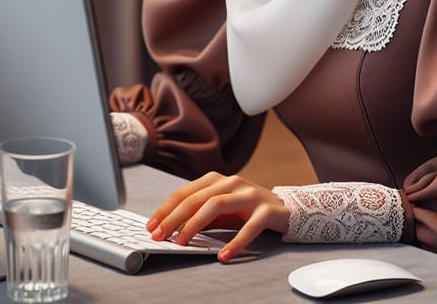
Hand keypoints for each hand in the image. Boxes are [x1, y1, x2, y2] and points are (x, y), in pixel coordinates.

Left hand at [146, 171, 289, 261]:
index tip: (151, 226)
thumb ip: (199, 215)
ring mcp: (250, 194)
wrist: (285, 208)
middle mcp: (232, 182)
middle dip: (174, 217)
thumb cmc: (246, 210)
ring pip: (217, 204)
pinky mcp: (266, 210)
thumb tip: (170, 228)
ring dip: (196, 224)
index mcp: (217, 180)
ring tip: (182, 243)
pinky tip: (223, 256)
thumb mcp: (220, 210)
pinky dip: (235, 242)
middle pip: (197, 197)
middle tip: (160, 236)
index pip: (185, 192)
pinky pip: (250, 226)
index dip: (166, 209)